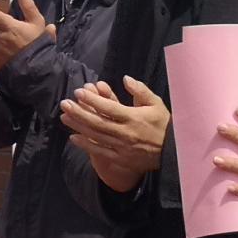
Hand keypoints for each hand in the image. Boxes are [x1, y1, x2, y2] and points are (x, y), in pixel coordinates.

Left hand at [59, 77, 169, 192]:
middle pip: (97, 121)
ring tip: (64, 117)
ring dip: (78, 126)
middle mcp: (125, 133)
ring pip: (95, 135)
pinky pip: (100, 151)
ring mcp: (122, 147)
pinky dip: (86, 145)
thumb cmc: (163, 125)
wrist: (173, 152)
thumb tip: (125, 78)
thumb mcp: (156, 104)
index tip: (78, 92)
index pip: (108, 107)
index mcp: (133, 117)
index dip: (92, 100)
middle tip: (64, 103)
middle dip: (78, 112)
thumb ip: (140, 90)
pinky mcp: (120, 158)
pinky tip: (73, 137)